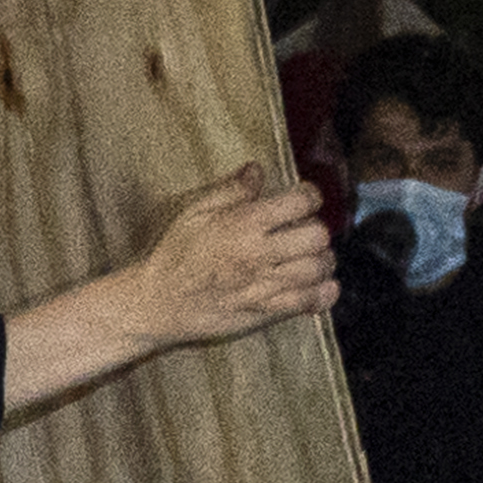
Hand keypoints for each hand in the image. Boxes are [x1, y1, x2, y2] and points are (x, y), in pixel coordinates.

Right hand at [116, 167, 337, 347]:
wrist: (159, 302)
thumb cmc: (173, 254)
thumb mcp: (194, 211)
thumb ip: (231, 190)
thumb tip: (257, 170)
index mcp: (244, 223)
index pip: (299, 203)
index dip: (310, 195)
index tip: (305, 197)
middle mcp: (260, 254)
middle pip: (316, 236)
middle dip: (317, 229)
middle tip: (306, 229)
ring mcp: (264, 285)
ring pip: (317, 270)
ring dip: (322, 260)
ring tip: (313, 256)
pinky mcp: (264, 312)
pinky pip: (305, 302)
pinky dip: (323, 294)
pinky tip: (324, 286)